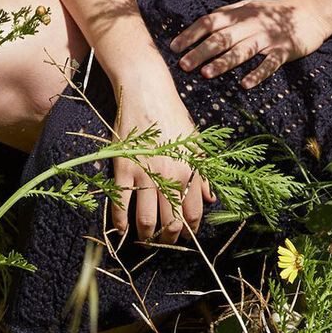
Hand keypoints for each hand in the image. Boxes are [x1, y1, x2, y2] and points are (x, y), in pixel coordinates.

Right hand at [108, 76, 215, 245]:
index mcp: (190, 169)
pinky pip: (121, 203)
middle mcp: (169, 174)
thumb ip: (204, 171)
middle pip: (170, 223)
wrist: (147, 91)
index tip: (184, 235)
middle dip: (167, 239)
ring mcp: (144, 172)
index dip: (189, 230)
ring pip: (145, 219)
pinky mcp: (123, 167)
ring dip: (145, 235)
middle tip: (162, 241)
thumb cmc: (173, 115)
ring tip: (144, 238)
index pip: (193, 213)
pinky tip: (122, 229)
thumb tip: (211, 199)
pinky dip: (120, 222)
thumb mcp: (195, 141)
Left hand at [169, 0, 328, 89]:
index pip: (210, 21)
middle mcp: (251, 23)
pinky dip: (258, 74)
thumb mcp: (248, 8)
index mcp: (239, 12)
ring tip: (206, 74)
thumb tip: (199, 29)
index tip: (174, 47)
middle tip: (183, 65)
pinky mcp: (285, 49)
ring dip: (223, 62)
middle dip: (201, 51)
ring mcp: (268, 37)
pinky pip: (270, 63)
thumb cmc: (273, 13)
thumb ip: (227, 16)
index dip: (191, 33)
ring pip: (242, 50)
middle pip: (222, 37)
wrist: (309, 12)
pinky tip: (245, 85)